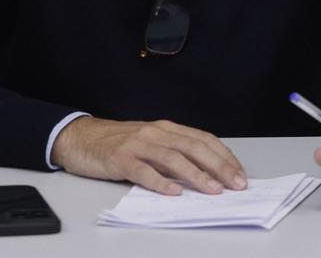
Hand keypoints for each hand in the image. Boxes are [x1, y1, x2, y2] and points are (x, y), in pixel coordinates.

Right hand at [50, 116, 247, 195]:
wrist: (80, 138)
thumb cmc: (119, 143)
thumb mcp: (151, 143)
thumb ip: (174, 154)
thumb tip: (206, 174)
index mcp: (167, 129)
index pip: (203, 140)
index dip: (224, 156)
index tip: (240, 174)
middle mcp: (156, 133)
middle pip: (194, 147)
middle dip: (219, 166)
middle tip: (236, 184)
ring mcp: (138, 145)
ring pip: (173, 158)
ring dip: (196, 175)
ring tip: (212, 189)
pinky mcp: (120, 159)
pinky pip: (143, 171)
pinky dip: (160, 182)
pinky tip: (173, 192)